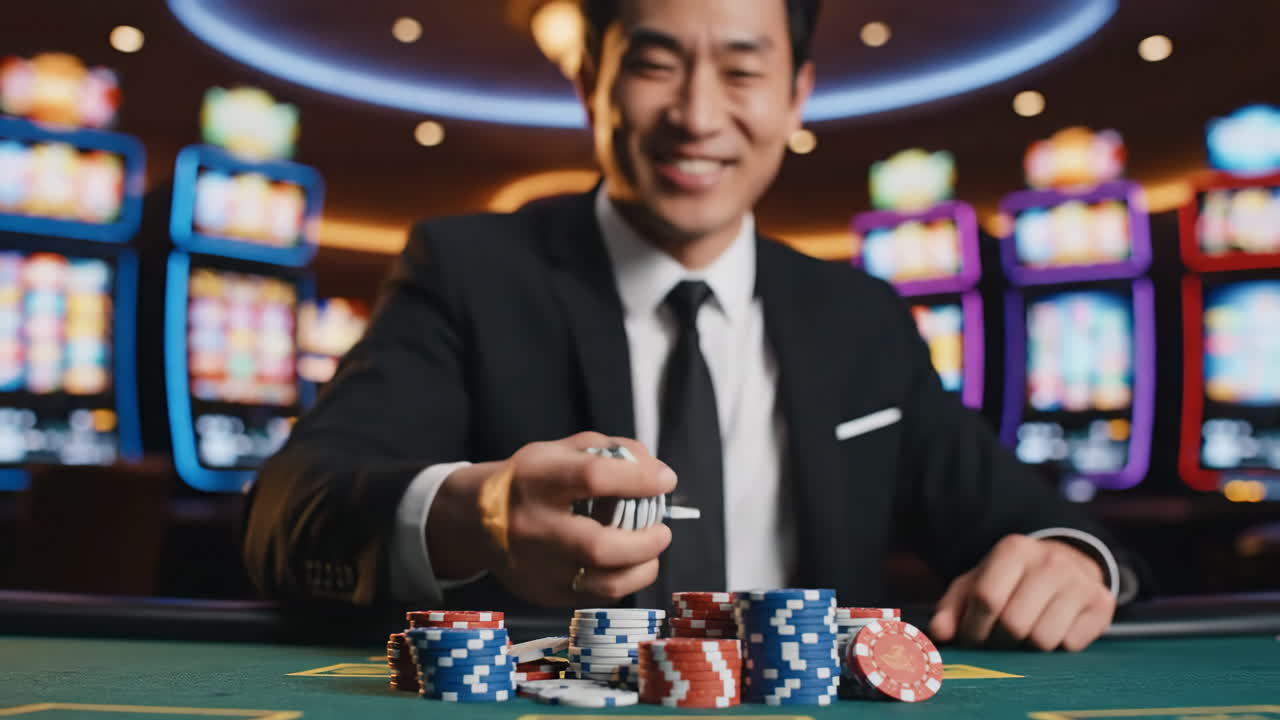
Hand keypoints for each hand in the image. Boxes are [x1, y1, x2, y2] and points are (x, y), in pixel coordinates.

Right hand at [429, 431, 676, 606]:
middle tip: (662, 531)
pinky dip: (620, 582)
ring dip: (641, 569)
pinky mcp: (540, 593)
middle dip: (645, 541)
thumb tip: (659, 474)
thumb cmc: (529, 478)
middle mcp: (531, 525)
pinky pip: (594, 596)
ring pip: (601, 583)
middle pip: (598, 545)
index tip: (665, 481)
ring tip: (650, 551)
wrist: (472, 518)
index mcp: (536, 479)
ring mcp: (534, 566)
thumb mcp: (561, 450)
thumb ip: (612, 451)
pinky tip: (625, 565)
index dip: (638, 479)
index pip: (593, 477)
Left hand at [928, 534, 1115, 650]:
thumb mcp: (977, 584)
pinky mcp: (1102, 603)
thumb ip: (952, 608)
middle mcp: (1050, 560)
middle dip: (999, 642)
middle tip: (997, 642)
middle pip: (1014, 623)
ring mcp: (1080, 581)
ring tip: (1023, 636)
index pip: (987, 598)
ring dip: (1027, 648)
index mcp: (1013, 549)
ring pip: (1043, 639)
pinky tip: (1052, 630)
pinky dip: (1056, 647)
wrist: (1067, 564)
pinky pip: (1071, 645)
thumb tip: (939, 633)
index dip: (973, 628)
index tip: (972, 640)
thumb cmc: (1011, 580)